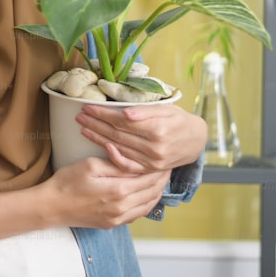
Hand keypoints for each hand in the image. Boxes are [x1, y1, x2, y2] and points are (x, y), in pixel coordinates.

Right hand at [43, 156, 170, 229]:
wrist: (52, 206)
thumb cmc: (67, 183)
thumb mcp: (90, 165)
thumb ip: (115, 163)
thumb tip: (135, 160)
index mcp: (119, 190)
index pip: (149, 178)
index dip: (159, 169)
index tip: (165, 160)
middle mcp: (123, 208)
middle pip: (152, 193)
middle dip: (162, 180)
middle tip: (167, 168)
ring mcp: (118, 219)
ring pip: (148, 206)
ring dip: (156, 193)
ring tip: (159, 181)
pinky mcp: (112, 224)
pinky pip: (137, 215)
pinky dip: (146, 204)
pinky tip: (144, 195)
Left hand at [74, 103, 205, 173]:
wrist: (195, 140)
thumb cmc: (178, 120)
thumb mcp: (166, 109)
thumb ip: (145, 112)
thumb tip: (126, 113)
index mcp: (157, 129)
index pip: (121, 120)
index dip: (102, 113)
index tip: (87, 107)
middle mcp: (154, 148)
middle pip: (117, 134)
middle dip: (95, 124)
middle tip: (80, 117)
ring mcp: (151, 161)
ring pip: (118, 148)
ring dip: (98, 138)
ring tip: (84, 128)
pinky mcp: (150, 169)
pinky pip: (128, 165)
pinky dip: (113, 157)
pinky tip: (101, 147)